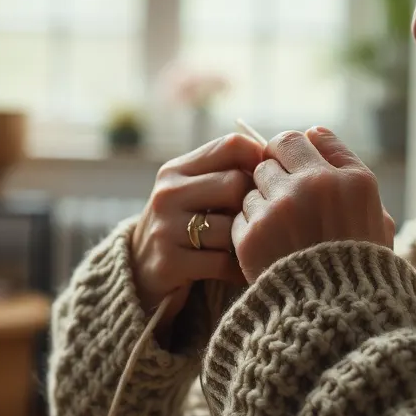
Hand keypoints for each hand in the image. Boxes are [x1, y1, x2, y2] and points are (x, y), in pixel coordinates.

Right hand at [130, 134, 263, 338]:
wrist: (138, 270)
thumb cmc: (183, 226)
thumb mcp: (192, 191)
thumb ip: (225, 172)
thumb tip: (277, 160)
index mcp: (176, 169)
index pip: (232, 145)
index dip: (259, 160)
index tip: (268, 180)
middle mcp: (168, 193)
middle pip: (235, 184)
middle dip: (252, 205)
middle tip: (255, 220)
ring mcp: (166, 228)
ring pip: (231, 227)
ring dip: (243, 241)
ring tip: (245, 248)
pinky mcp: (170, 262)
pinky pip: (222, 262)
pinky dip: (238, 269)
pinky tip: (239, 270)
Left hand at [231, 126, 394, 281]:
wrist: (337, 321)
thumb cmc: (363, 271)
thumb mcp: (378, 220)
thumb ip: (349, 171)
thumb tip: (316, 134)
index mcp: (353, 180)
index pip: (310, 137)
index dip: (299, 151)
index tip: (299, 166)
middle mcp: (316, 186)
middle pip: (276, 149)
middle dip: (277, 167)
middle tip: (284, 193)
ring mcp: (280, 208)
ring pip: (255, 180)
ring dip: (264, 198)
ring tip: (282, 228)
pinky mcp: (251, 233)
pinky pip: (242, 212)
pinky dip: (252, 226)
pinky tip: (270, 246)